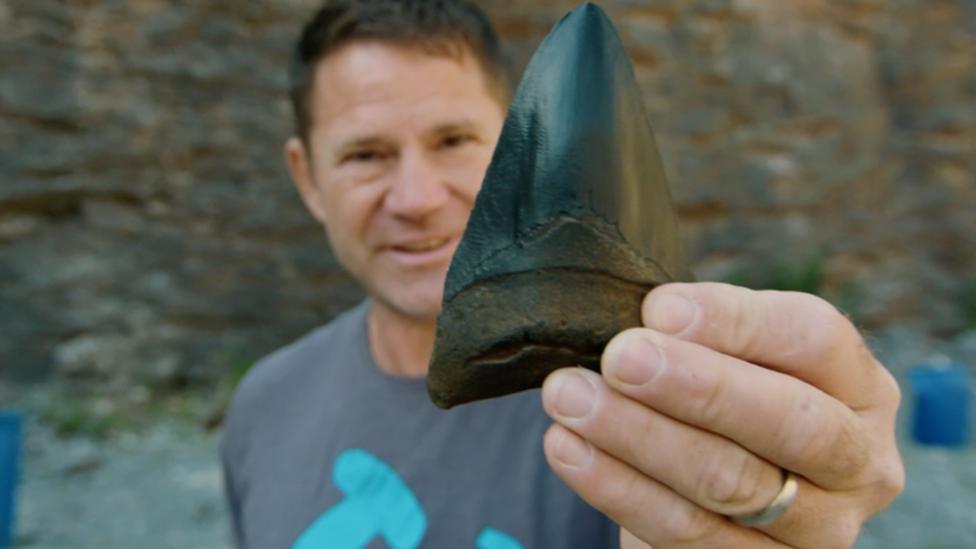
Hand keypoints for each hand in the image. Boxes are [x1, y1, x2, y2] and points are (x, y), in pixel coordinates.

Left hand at [540, 282, 903, 547]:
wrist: (723, 481)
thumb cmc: (726, 396)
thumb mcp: (736, 357)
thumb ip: (708, 334)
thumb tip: (659, 318)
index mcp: (859, 386)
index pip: (815, 339)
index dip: (736, 321)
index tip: (657, 308)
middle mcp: (859, 462)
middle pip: (790, 421)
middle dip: (696, 387)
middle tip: (619, 358)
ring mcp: (819, 528)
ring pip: (731, 483)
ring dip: (639, 436)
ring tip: (570, 398)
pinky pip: (688, 534)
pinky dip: (619, 488)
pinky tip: (570, 449)